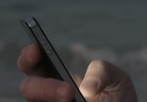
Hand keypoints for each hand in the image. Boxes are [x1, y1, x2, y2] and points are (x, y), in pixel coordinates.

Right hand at [17, 44, 137, 101]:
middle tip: (68, 92)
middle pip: (29, 88)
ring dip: (52, 101)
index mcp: (56, 75)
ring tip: (73, 101)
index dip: (29, 55)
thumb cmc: (116, 97)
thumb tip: (86, 87)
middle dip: (45, 87)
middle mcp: (48, 94)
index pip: (33, 63)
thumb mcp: (117, 78)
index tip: (37, 49)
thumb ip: (103, 72)